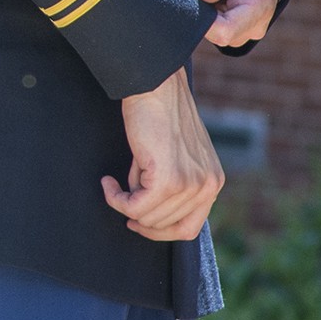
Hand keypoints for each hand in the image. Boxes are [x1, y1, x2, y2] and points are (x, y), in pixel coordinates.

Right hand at [105, 67, 223, 239]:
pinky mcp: (168, 179)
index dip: (158, 230)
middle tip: (119, 198)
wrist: (155, 89)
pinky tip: (108, 182)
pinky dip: (115, 198)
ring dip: (124, 204)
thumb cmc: (159, 115)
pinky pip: (134, 206)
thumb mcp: (179, 156)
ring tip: (114, 182)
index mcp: (212, 182)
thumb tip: (151, 206)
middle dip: (138, 216)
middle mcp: (207, 186)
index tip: (137, 220)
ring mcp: (190, 184)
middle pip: (166, 227)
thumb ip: (176, 182)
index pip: (189, 227)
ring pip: (148, 218)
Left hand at [194, 0, 286, 48]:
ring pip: (209, 30)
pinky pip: (210, 25)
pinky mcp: (234, 26)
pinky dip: (203, 8)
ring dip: (200, 8)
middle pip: (214, 32)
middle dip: (199, 10)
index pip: (225, 31)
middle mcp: (255, 24)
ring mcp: (245, 28)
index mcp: (260, 5)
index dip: (202, 20)